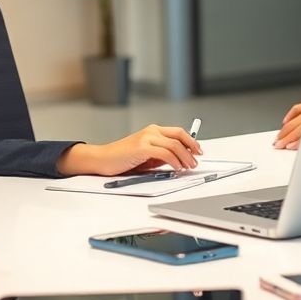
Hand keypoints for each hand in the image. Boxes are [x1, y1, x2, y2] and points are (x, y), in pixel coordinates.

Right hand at [56, 124, 203, 175]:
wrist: (102, 159)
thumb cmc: (122, 159)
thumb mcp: (146, 156)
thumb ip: (160, 156)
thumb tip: (179, 160)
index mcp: (152, 131)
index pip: (178, 132)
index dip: (191, 141)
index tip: (198, 151)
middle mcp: (151, 131)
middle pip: (179, 135)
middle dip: (192, 147)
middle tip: (197, 159)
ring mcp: (146, 138)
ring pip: (174, 145)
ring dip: (185, 157)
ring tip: (189, 167)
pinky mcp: (142, 147)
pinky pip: (165, 153)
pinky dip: (175, 161)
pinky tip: (177, 168)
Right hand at [274, 100, 300, 149]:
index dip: (294, 142)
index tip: (286, 147)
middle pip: (297, 128)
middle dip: (285, 137)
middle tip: (278, 144)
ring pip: (295, 120)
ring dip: (285, 129)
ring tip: (278, 137)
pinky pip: (297, 109)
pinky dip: (290, 115)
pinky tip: (285, 122)